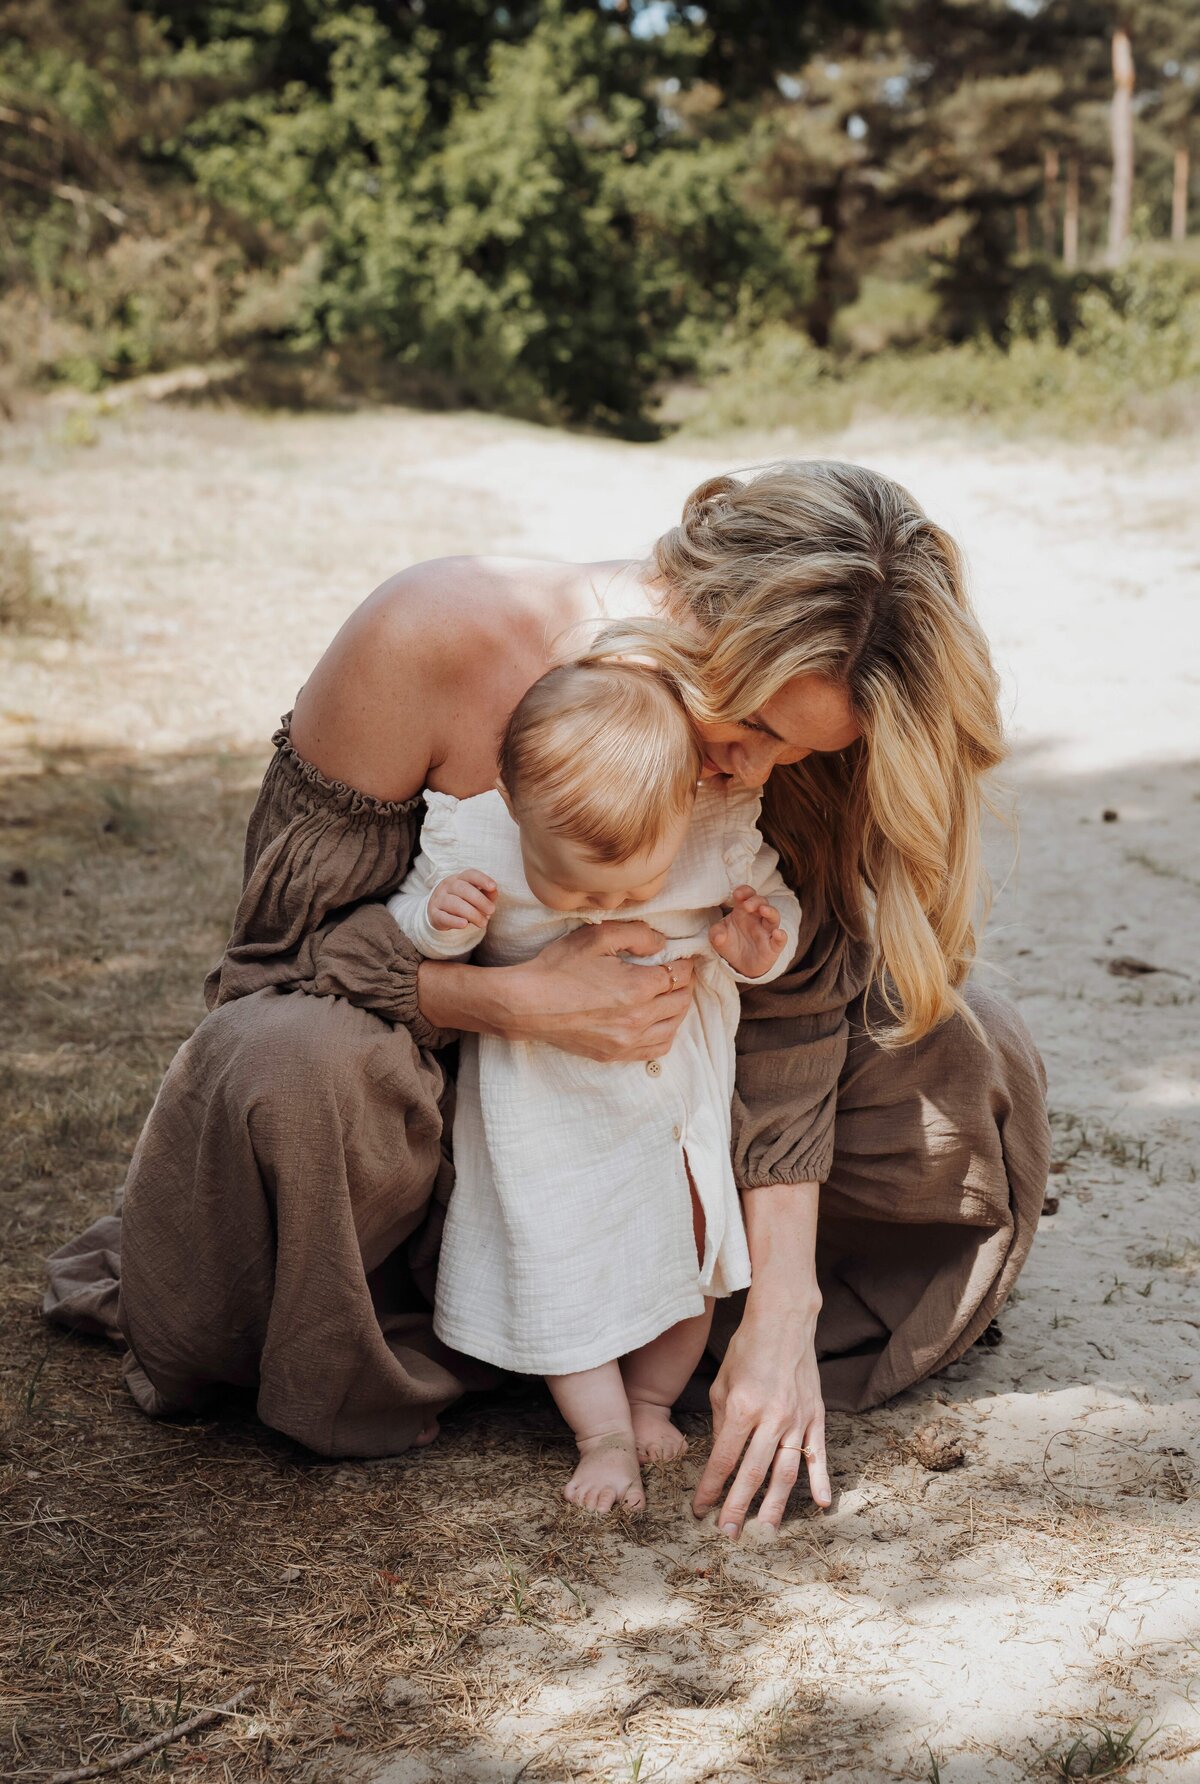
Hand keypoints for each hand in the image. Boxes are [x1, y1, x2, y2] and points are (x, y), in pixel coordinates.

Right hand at [428, 869, 496, 932]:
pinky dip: (454, 921)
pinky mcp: (434, 914)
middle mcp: (447, 886)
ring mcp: (439, 899)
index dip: (482, 879)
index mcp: (459, 878)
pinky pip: (443, 917)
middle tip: (491, 910)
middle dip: (479, 900)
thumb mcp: (476, 895)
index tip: (493, 887)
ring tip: (483, 923)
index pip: (470, 874)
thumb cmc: (463, 901)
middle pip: (462, 888)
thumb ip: (487, 893)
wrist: (438, 912)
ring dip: (471, 913)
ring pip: (454, 903)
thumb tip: (494, 891)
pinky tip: (464, 924)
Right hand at [508, 922, 696, 1060]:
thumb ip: (637, 934)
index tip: (681, 956)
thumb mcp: (597, 937)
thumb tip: (662, 943)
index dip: (685, 962)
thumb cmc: (558, 967)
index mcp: (638, 987)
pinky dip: (665, 1034)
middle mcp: (638, 1018)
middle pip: (681, 1001)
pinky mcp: (615, 1054)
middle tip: (676, 972)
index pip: (680, 975)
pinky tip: (658, 1021)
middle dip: (683, 984)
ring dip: (677, 1009)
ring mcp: (627, 1040)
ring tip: (668, 995)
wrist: (526, 1004)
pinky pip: (657, 1049)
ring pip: (674, 1027)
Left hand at [692, 1301, 830, 1536]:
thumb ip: (722, 1424)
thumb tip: (722, 1458)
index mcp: (742, 1408)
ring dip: (774, 1505)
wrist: (784, 1322)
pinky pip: (818, 1454)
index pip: (723, 1459)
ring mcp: (797, 1418)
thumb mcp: (722, 1384)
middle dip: (737, 1507)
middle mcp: (772, 1417)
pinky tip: (822, 1505)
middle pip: (753, 1473)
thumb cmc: (746, 1350)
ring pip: (785, 1472)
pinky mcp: (816, 1416)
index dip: (710, 1487)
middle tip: (727, 1534)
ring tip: (763, 1532)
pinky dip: (821, 1481)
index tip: (699, 1509)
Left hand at [709, 884, 787, 978]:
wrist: (738, 965)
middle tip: (747, 905)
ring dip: (770, 911)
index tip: (737, 894)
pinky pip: (780, 941)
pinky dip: (781, 936)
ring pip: (774, 917)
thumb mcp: (718, 938)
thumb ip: (716, 933)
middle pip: (762, 902)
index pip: (747, 895)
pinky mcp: (773, 947)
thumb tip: (718, 937)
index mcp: (743, 911)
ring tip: (763, 910)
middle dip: (755, 901)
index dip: (744, 891)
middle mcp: (757, 919)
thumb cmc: (730, 944)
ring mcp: (766, 932)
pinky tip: (778, 933)